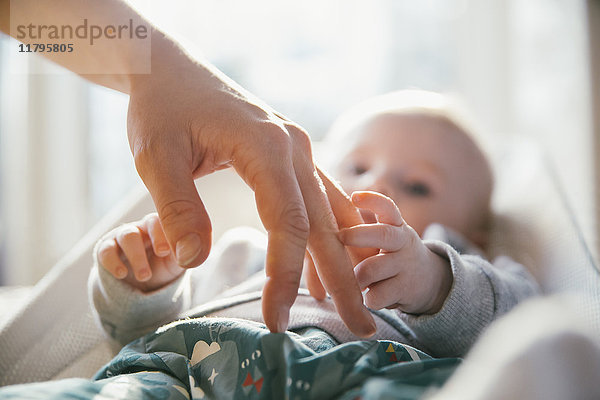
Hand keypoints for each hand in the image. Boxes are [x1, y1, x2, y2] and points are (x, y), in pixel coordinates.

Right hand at [96, 213, 184, 291]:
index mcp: (166, 225)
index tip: (169, 249)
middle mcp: (145, 226)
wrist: (146, 283)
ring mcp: (125, 235)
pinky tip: (121, 274)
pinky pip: (106, 250)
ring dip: (136, 256)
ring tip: (144, 276)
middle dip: (156, 239)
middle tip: (162, 255)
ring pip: (128, 236)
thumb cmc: (166, 264)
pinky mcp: (108, 249)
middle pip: (149, 222)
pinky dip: (112, 262)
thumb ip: (187, 254)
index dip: (168, 231)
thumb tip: (194, 252)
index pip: (169, 218)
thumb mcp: (179, 260)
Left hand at [127, 37, 374, 335]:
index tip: (275, 320)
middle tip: (361, 328)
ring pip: (331, 212)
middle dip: (343, 279)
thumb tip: (193, 261)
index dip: (285, 276)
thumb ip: (177, 208)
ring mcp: (298, 149)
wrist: (172, 70)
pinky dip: (331, 234)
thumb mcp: (155, 156)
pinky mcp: (292, 154)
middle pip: (325, 223)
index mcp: (266, 146)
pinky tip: (331, 264)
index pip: (287, 223)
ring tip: (354, 304)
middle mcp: (294, 147)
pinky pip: (321, 199)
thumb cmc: (162, 109)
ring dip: (345, 259)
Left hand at [338, 191, 452, 314]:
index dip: (372, 200)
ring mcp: (406, 266)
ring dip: (356, 276)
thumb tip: (321, 226)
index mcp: (396, 225)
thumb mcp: (385, 237)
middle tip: (341, 236)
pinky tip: (370, 296)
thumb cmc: (391, 254)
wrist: (430, 281)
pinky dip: (367, 298)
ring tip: (355, 281)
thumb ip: (361, 230)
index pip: (388, 207)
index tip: (354, 196)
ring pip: (372, 269)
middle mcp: (403, 242)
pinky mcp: (406, 289)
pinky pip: (376, 295)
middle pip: (384, 235)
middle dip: (359, 235)